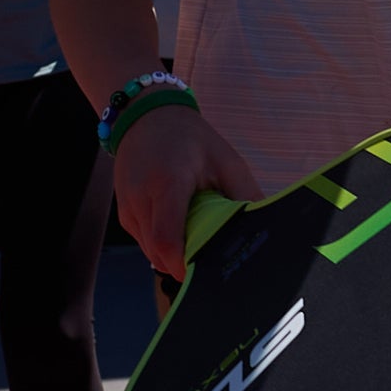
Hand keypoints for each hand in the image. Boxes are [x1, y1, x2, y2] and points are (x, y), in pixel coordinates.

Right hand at [113, 104, 261, 278]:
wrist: (146, 116)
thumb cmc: (189, 138)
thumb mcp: (226, 161)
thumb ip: (244, 197)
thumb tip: (265, 230)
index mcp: (167, 183)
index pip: (166, 240)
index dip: (184, 266)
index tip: (207, 275)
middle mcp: (140, 199)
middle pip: (159, 254)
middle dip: (186, 264)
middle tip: (213, 259)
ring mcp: (128, 209)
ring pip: (151, 253)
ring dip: (176, 255)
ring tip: (199, 236)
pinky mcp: (125, 215)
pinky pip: (146, 243)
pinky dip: (165, 245)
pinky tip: (182, 227)